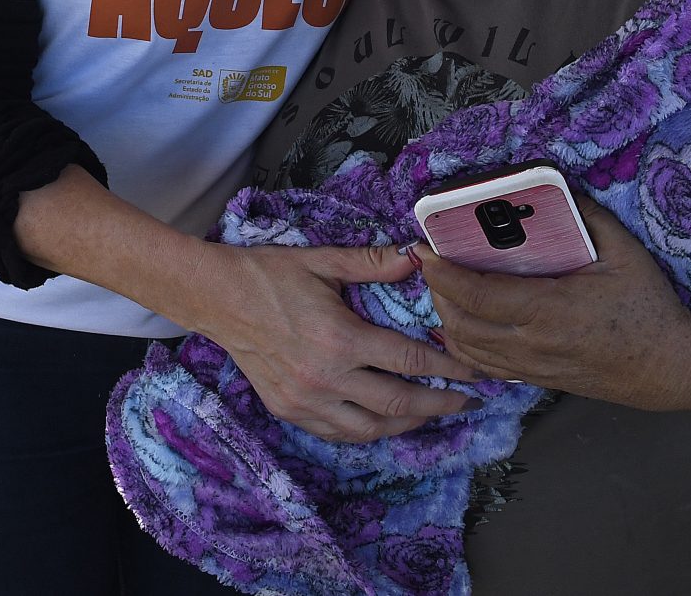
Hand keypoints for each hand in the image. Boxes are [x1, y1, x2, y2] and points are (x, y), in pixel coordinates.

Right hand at [197, 243, 480, 442]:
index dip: (448, 368)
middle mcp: (326, 378)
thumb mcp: (322, 261)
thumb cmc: (269, 275)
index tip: (474, 372)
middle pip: (398, 404)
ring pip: (370, 430)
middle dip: (440, 405)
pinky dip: (367, 432)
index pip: (409, 361)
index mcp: (340, 338)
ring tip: (430, 413)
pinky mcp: (289, 410)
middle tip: (468, 402)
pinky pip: (337, 433)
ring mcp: (306, 400)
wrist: (216, 299)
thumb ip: (372, 263)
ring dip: (407, 425)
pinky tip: (382, 421)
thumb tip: (416, 258)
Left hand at [418, 200, 690, 407]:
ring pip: (467, 349)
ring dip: (447, 318)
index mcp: (551, 310)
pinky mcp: (536, 380)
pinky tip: (463, 323)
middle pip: (462, 323)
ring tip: (444, 288)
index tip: (425, 251)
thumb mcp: (624, 252)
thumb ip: (586, 216)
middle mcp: (533, 344)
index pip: (478, 294)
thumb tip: (553, 186)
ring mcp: (532, 367)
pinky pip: (485, 366)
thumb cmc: (648, 307)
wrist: (668, 366)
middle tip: (434, 263)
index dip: (443, 273)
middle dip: (437, 292)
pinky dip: (464, 345)